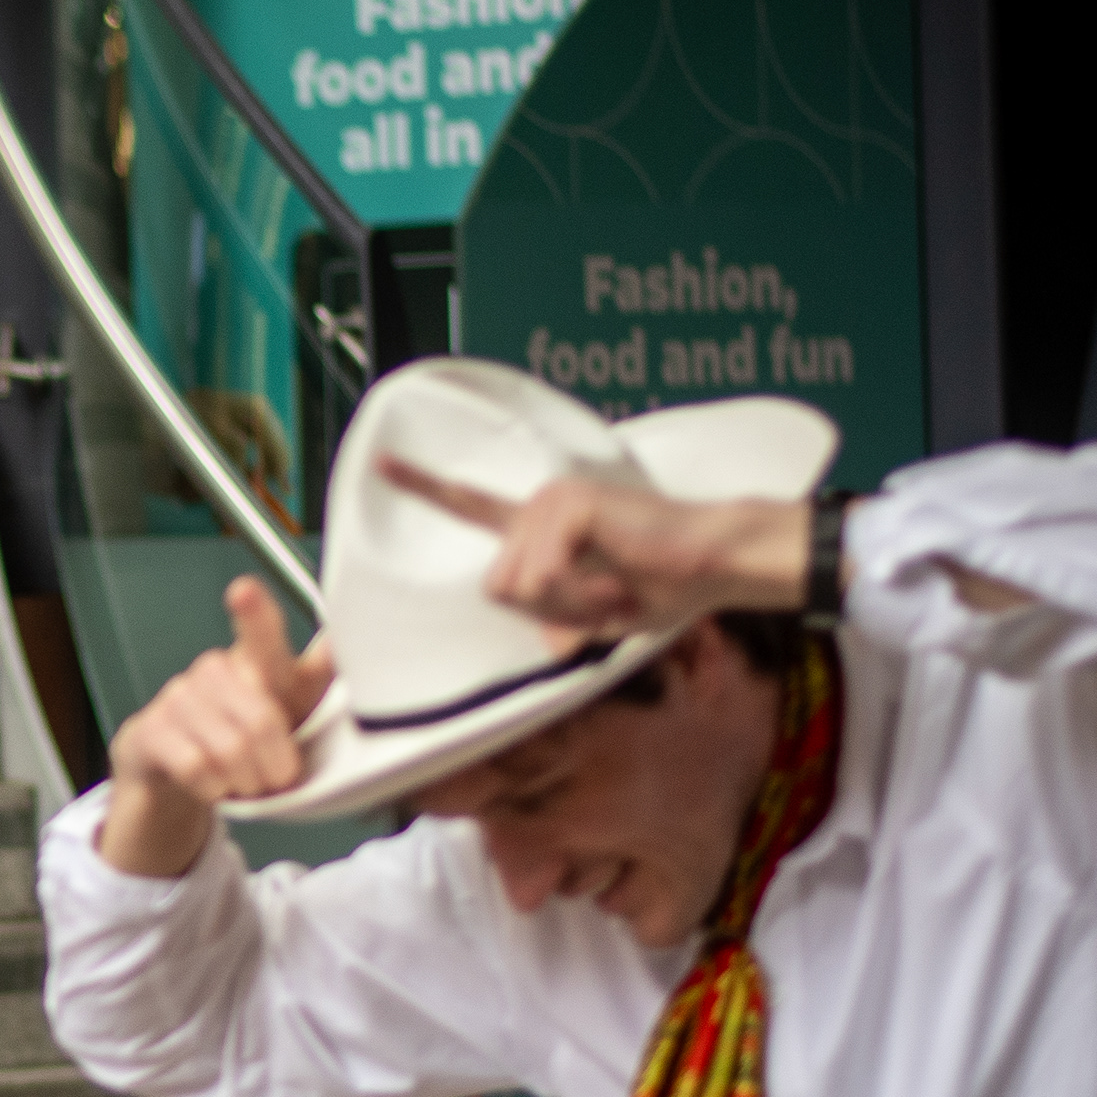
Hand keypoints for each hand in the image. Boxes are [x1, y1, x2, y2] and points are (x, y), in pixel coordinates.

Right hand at [93, 575, 333, 877]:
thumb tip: (334, 646)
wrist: (180, 775)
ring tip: (243, 783)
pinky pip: (195, 767)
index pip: (262, 631)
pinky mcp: (150, 728)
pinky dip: (214, 789)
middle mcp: (218, 669)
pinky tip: (212, 784)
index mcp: (262, 663)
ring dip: (245, 782)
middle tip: (277, 779)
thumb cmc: (248, 744)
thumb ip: (318, 687)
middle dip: (277, 765)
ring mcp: (180, 695)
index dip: (253, 613)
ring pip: (231, 750)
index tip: (243, 591)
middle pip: (262, 719)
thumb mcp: (295, 722)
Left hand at [382, 460, 805, 640]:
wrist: (715, 564)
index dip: (424, 488)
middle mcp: (538, 506)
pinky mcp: (568, 507)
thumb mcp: (590, 616)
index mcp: (538, 525)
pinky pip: (543, 580)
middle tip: (605, 598)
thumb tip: (541, 632)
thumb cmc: (662, 588)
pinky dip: (582, 598)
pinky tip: (618, 582)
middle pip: (498, 589)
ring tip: (616, 587)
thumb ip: (553, 618)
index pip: (472, 506)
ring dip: (570, 607)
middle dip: (551, 612)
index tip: (381, 464)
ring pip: (518, 590)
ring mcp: (551, 502)